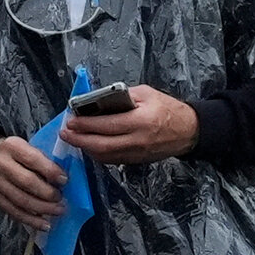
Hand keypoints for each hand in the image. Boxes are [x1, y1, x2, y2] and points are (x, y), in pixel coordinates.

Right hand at [0, 135, 66, 233]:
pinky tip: (44, 224)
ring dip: (42, 208)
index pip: (33, 159)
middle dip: (48, 193)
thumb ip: (41, 158)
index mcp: (12, 146)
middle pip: (27, 182)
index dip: (50, 171)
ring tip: (57, 211)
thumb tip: (62, 177)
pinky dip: (31, 220)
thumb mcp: (25, 146)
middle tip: (61, 198)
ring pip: (21, 200)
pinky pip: (14, 212)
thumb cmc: (13, 152)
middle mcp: (1, 164)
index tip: (64, 180)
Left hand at [61, 86, 198, 166]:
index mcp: (140, 121)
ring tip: (75, 139)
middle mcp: (137, 140)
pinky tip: (90, 145)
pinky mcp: (136, 161)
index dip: (86, 124)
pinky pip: (112, 159)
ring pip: (104, 156)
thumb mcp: (147, 93)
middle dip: (80, 140)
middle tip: (66, 133)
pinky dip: (98, 154)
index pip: (106, 125)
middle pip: (101, 145)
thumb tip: (98, 100)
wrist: (188, 131)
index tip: (71, 120)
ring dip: (86, 148)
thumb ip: (123, 96)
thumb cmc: (168, 108)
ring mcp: (136, 154)